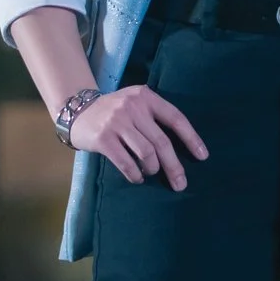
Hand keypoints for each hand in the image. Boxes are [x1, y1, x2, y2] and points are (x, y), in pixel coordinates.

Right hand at [68, 84, 208, 188]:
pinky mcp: (103, 138)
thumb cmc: (113, 113)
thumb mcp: (135, 104)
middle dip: (174, 166)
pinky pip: (126, 162)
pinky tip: (137, 178)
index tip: (202, 156)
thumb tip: (181, 148)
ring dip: (152, 168)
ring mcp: (117, 122)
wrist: (77, 111)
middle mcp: (133, 107)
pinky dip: (135, 174)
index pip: (176, 118)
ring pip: (146, 153)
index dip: (191, 138)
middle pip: (162, 141)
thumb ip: (153, 117)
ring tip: (151, 172)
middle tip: (180, 183)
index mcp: (146, 97)